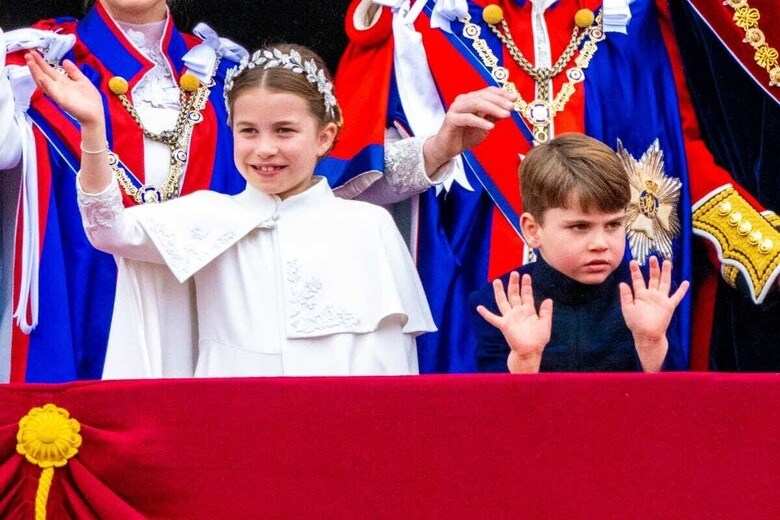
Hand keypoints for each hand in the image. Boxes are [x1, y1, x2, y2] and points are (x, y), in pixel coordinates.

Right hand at [25, 51, 103, 126]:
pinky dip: (46, 85)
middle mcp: (58, 87)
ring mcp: (59, 94)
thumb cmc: (90, 100)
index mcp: (63, 82)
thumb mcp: (82, 81)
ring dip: (36, 72)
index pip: (49, 70)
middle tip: (27, 54)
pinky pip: (52, 92)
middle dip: (35, 64)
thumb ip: (73, 71)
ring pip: (44, 82)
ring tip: (30, 62)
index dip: (41, 62)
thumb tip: (65, 61)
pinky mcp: (62, 101)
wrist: (95, 115)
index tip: (34, 52)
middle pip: (43, 74)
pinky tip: (41, 77)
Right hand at [423, 86, 516, 174]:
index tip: (515, 98)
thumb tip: (509, 107)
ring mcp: (456, 109)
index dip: (502, 93)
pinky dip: (480, 121)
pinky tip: (490, 127)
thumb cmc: (464, 136)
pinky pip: (467, 118)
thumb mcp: (484, 125)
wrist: (447, 149)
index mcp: (470, 99)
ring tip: (505, 115)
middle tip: (512, 107)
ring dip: (493, 108)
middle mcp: (462, 101)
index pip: (488, 91)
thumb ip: (494, 116)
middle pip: (483, 95)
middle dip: (500, 101)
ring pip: (476, 103)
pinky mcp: (451, 119)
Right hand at [476, 272, 552, 373]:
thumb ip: (546, 311)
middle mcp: (517, 312)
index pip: (526, 295)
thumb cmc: (538, 340)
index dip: (526, 285)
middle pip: (514, 294)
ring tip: (496, 281)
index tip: (526, 275)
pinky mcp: (504, 325)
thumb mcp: (545, 323)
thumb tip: (548, 299)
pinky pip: (493, 318)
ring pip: (503, 301)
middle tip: (514, 272)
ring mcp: (510, 318)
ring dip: (500, 291)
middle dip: (514, 284)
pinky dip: (486, 314)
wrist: (530, 351)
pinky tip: (479, 307)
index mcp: (528, 311)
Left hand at [620, 257, 688, 371]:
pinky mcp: (669, 306)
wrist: (647, 335)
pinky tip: (686, 282)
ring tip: (667, 262)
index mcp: (640, 295)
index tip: (633, 261)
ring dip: (666, 273)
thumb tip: (622, 283)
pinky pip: (677, 297)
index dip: (635, 271)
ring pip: (665, 283)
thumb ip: (625, 296)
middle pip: (653, 278)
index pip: (638, 280)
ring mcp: (661, 299)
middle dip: (653, 268)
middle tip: (652, 257)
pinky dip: (682, 290)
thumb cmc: (636, 323)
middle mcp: (651, 295)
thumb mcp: (627, 308)